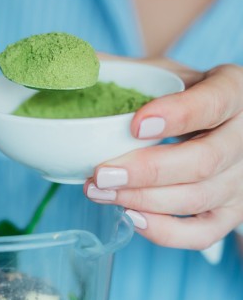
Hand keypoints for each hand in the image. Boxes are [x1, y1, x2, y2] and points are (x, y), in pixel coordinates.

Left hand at [84, 59, 242, 249]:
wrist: (217, 126)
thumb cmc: (184, 96)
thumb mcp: (163, 72)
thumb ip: (123, 69)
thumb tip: (73, 65)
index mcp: (233, 91)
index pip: (214, 103)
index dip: (177, 115)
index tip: (135, 125)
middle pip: (204, 161)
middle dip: (147, 171)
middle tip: (102, 173)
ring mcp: (242, 179)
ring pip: (199, 198)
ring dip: (144, 200)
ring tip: (100, 192)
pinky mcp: (231, 212)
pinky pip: (204, 233)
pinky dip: (166, 231)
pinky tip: (131, 216)